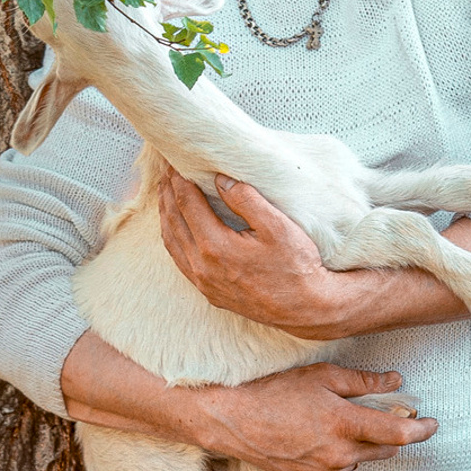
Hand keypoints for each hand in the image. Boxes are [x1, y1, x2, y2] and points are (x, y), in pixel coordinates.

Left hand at [157, 170, 355, 337]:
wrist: (305, 308)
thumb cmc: (296, 266)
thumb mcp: (277, 226)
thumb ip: (246, 200)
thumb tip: (220, 180)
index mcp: (215, 246)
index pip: (187, 204)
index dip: (179, 180)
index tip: (175, 162)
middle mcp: (202, 267)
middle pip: (174, 222)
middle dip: (168, 194)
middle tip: (166, 172)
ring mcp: (203, 283)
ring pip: (172, 244)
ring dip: (166, 217)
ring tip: (165, 196)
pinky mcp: (209, 292)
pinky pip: (181, 262)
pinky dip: (173, 240)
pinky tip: (175, 229)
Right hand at [190, 363, 436, 470]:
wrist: (234, 422)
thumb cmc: (275, 393)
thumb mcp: (321, 376)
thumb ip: (363, 382)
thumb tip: (395, 382)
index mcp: (344, 423)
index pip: (398, 433)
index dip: (421, 429)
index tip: (432, 424)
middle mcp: (339, 454)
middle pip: (385, 450)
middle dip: (389, 434)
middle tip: (380, 415)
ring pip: (362, 460)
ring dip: (361, 445)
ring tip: (334, 425)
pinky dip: (340, 458)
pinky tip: (318, 441)